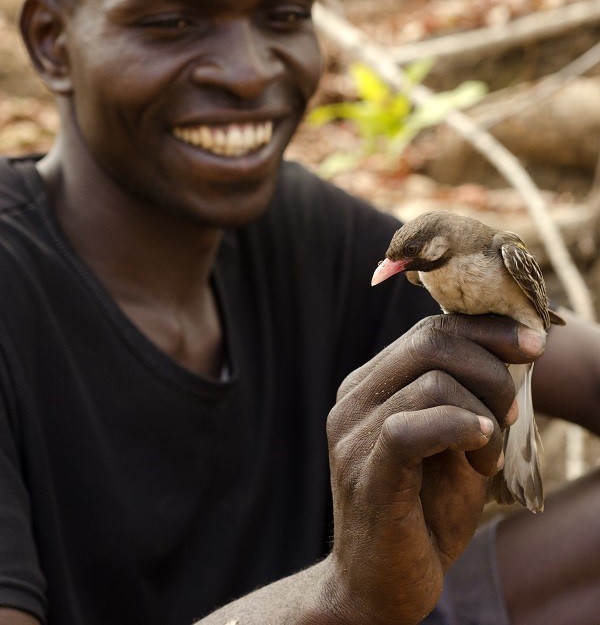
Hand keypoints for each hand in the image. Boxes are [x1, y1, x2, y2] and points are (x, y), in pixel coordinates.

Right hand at [321, 313, 545, 624]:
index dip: (486, 330)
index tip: (533, 345)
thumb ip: (468, 399)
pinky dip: (458, 429)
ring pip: (431, 382)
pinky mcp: (365, 474)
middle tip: (514, 413)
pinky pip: (411, 429)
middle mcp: (353, 400)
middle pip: (430, 342)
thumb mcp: (453, 445)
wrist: (381, 588)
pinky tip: (482, 451)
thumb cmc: (424, 515)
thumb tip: (514, 351)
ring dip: (482, 415)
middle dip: (491, 368)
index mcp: (370, 385)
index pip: (429, 330)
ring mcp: (352, 436)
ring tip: (489, 459)